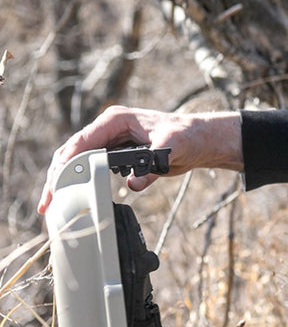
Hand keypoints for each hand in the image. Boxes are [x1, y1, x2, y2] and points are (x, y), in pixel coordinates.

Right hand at [39, 106, 243, 214]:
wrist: (200, 140)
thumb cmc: (188, 136)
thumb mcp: (172, 147)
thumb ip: (153, 163)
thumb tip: (133, 184)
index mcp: (115, 120)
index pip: (81, 143)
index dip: (65, 165)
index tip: (55, 185)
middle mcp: (108, 129)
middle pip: (72, 154)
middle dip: (57, 178)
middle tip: (47, 204)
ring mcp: (110, 141)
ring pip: (78, 163)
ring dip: (65, 184)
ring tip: (52, 206)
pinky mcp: (116, 155)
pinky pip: (92, 170)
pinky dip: (81, 185)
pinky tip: (73, 202)